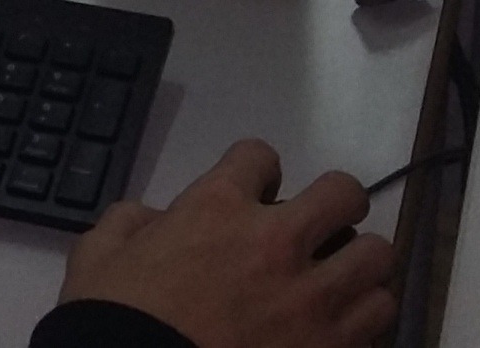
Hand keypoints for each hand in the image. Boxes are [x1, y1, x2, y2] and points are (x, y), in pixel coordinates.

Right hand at [58, 139, 394, 347]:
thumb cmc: (115, 316)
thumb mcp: (99, 253)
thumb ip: (132, 221)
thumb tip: (156, 220)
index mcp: (216, 207)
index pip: (259, 156)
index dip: (254, 170)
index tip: (251, 189)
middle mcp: (277, 242)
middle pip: (344, 194)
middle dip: (333, 203)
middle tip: (317, 224)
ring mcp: (312, 299)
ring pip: (378, 259)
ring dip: (357, 265)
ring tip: (338, 279)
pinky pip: (379, 319)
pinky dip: (363, 317)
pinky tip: (341, 323)